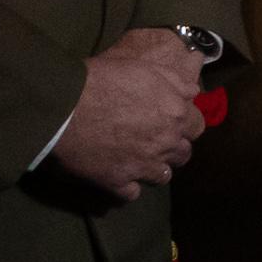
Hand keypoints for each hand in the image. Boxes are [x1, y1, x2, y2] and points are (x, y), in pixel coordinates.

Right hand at [52, 25, 205, 201]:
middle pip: (183, 154)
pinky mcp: (118, 182)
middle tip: (152, 140)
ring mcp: (143, 166)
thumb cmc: (103, 79)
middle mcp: (165, 143)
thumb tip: (193, 93)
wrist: (64, 105)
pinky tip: (118, 175)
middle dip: (172, 148)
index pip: (197, 126)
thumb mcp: (144, 68)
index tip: (171, 121)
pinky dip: (127, 186)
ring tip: (137, 159)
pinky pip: (132, 193)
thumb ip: (174, 82)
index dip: (184, 124)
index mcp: (175, 114)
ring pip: (162, 176)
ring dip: (153, 168)